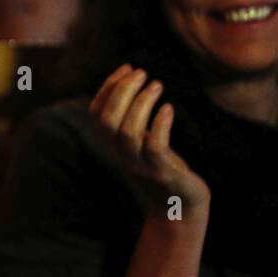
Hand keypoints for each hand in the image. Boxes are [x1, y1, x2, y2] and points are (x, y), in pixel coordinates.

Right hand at [89, 64, 209, 216]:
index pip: (97, 114)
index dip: (107, 88)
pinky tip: (168, 109)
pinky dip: (159, 125)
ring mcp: (141, 166)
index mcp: (115, 147)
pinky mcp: (163, 174)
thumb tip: (133, 87)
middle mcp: (123, 156)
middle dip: (122, 92)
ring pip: (128, 132)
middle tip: (141, 72)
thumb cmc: (165, 170)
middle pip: (108, 121)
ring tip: (157, 85)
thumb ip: (135, 122)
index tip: (127, 67)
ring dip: (141, 104)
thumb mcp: (145, 144)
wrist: (180, 208)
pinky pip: (154, 148)